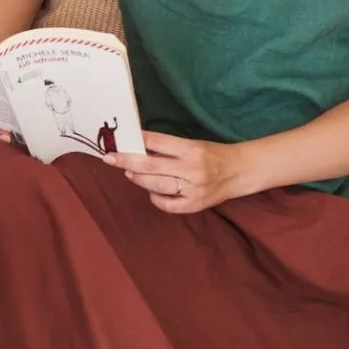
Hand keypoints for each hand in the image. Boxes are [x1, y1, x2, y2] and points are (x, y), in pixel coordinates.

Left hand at [102, 131, 242, 212]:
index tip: (116, 143)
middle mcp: (192, 169)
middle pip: (151, 166)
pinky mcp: (195, 205)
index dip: (134, 143)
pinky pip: (166, 204)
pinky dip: (155, 198)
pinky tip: (153, 191)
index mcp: (191, 149)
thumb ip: (166, 148)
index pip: (156, 143)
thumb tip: (135, 149)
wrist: (239, 172)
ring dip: (138, 179)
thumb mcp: (191, 144)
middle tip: (110, 159)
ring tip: (130, 174)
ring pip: (156, 186)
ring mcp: (193, 189)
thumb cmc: (211, 154)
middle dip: (126, 162)